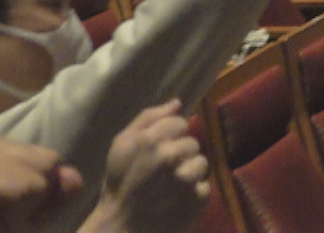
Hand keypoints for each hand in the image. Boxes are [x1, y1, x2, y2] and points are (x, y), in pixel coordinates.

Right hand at [90, 101, 210, 232]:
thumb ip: (148, 118)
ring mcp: (186, 178)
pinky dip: (194, 193)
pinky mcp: (197, 198)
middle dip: (181, 154)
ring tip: (173, 185)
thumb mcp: (121, 145)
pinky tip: (178, 199)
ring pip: (202, 162)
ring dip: (190, 172)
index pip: (180, 122)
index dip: (170, 135)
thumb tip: (177, 102)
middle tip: (164, 171)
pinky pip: (205, 185)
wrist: (122, 226)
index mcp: (151, 139)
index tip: (159, 150)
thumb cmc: (119, 183)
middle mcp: (171, 155)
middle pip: (192, 142)